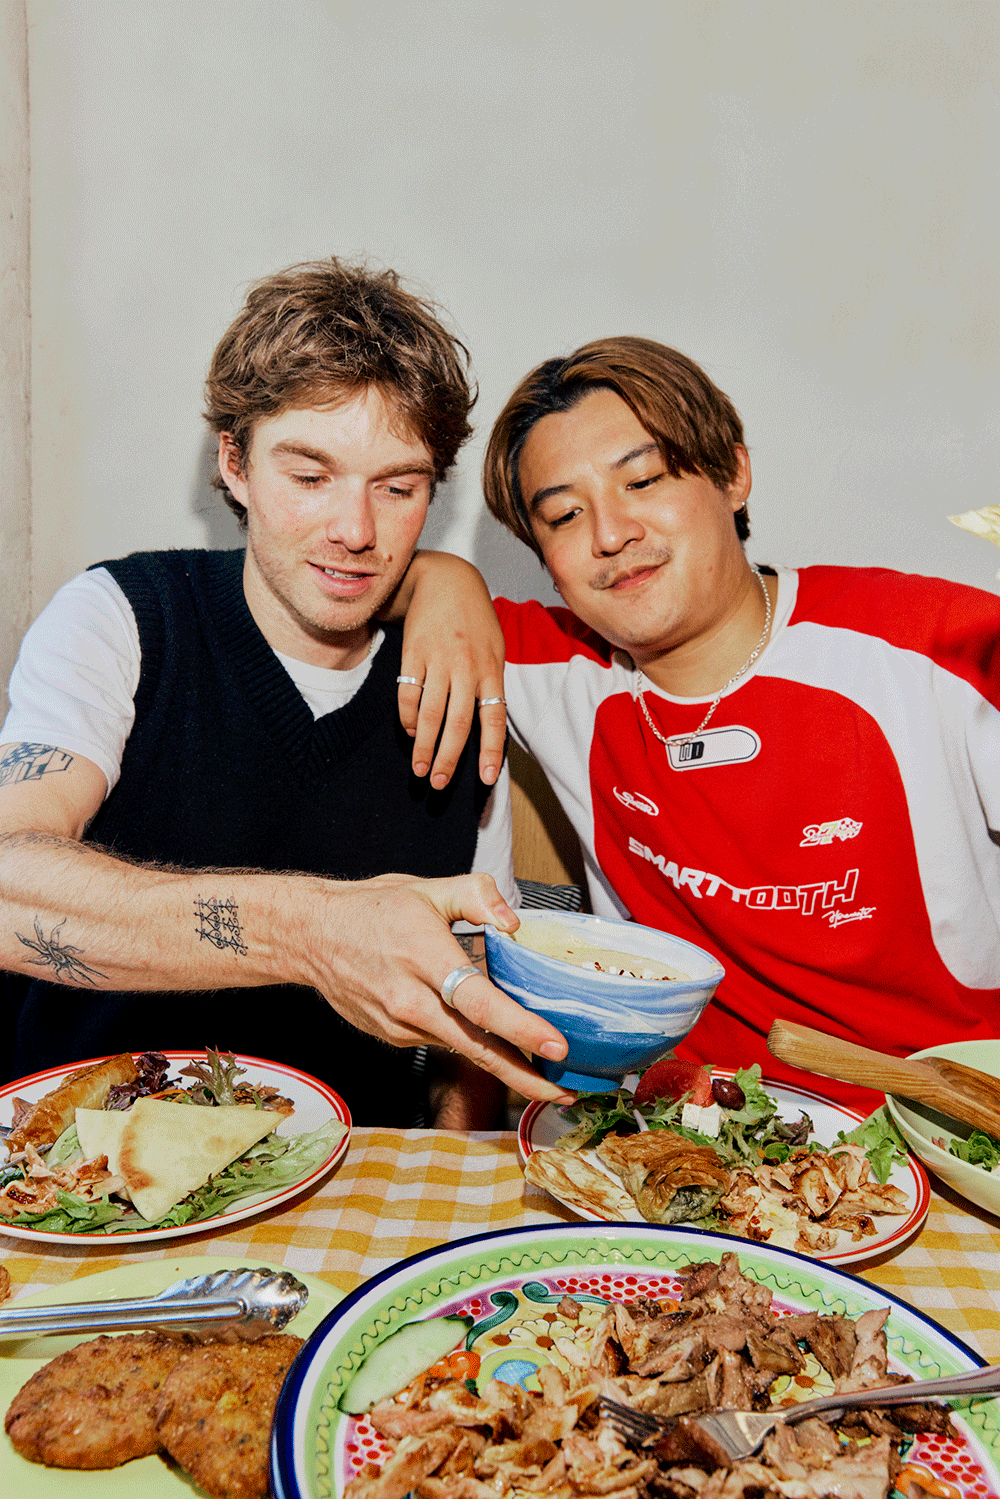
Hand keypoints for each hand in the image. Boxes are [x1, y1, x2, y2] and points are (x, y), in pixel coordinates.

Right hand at [301, 872, 572, 1105]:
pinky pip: (439, 1040)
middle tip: (564, 1094)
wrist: (311, 935)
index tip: (555, 1047)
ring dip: (500, 1063)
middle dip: (522, 1076)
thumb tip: (513, 922)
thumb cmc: (372, 909)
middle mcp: (409, 999)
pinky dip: (467, 1042)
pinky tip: (487, 1037)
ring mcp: (398, 1025)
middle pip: (474, 1047)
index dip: (520, 1028)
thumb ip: (478, 895)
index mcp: (423, 956)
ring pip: (459, 1047)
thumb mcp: (428, 888)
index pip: (478, 1002)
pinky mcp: (392, 1036)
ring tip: (540, 1071)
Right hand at [394, 552, 505, 788]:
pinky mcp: (413, 653)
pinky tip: (407, 731)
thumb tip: (484, 730)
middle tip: (438, 783)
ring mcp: (438, 660)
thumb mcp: (495, 649)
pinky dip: (405, 717)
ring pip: (428, 713)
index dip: (490, 750)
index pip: (494, 716)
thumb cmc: (475, 621)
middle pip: (457, 722)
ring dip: (422, 745)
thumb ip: (490, 685)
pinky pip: (407, 692)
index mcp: (491, 668)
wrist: (447, 579)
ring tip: (418, 769)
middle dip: (447, 758)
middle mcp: (466, 667)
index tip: (485, 779)